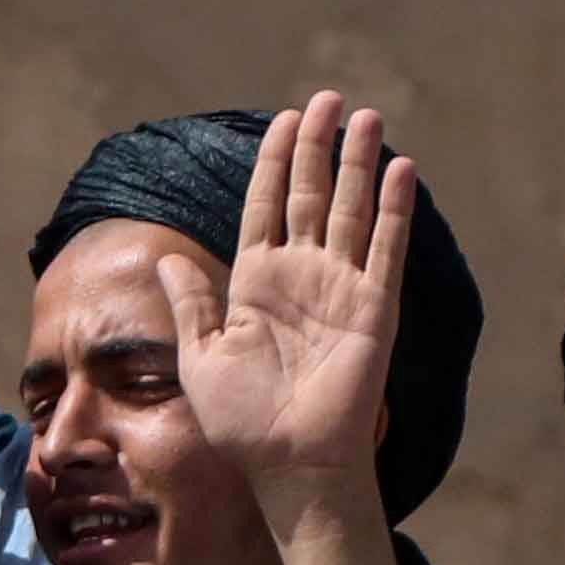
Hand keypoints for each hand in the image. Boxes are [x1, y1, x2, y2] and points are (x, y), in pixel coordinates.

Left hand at [157, 93, 415, 521]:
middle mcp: (301, 276)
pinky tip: (398, 169)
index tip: (284, 119)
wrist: (288, 465)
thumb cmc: (241, 422)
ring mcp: (340, 288)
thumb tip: (165, 257)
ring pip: (350, 210)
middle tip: (327, 100)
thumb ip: (191, 303)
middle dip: (317, 147)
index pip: (266, 205)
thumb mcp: (201, 357)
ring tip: (364, 117)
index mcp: (256, 283)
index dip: (275, 162)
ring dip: (358, 164)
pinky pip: (386, 248)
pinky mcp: (374, 307)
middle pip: (309, 195)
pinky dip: (393, 209)